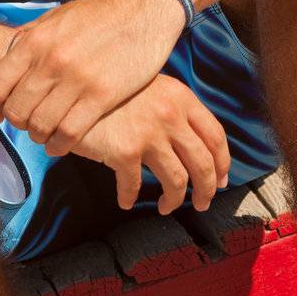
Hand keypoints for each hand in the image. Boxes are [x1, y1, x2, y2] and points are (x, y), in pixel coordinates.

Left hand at [0, 0, 185, 155]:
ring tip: (45, 134)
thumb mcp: (56, 18)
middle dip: (17, 124)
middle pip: (15, 111)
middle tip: (27, 124)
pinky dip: (60, 144)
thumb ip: (31, 39)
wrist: (143, 6)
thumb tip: (8, 56)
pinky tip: (62, 143)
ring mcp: (76, 80)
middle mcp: (51, 61)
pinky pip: (69, 132)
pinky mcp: (102, 95)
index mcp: (34, 41)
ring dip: (39, 136)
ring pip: (40, 126)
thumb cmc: (99, 13)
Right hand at [70, 74, 230, 213]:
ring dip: (175, 200)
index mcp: (181, 97)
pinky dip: (130, 198)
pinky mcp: (124, 151)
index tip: (221, 180)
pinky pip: (134, 186)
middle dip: (206, 190)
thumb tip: (194, 144)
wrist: (73, 89)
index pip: (215, 136)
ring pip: (177, 181)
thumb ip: (172, 108)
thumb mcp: (149, 87)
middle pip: (203, 163)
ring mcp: (149, 134)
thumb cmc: (111, 91)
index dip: (222, 163)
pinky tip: (125, 201)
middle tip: (202, 203)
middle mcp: (170, 115)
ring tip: (168, 207)